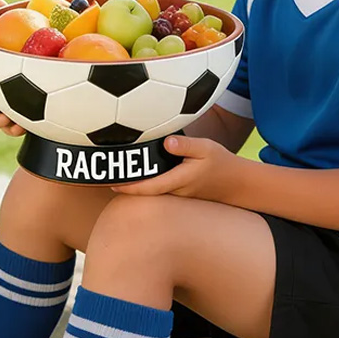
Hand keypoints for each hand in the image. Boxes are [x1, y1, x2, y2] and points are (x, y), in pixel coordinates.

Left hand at [111, 135, 241, 200]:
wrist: (237, 185)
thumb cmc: (220, 163)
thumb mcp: (207, 148)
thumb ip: (186, 145)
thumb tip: (166, 142)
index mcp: (179, 181)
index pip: (148, 187)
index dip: (129, 186)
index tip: (111, 181)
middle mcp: (175, 193)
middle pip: (144, 194)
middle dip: (124, 188)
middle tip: (101, 178)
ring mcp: (177, 196)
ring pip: (150, 194)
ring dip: (133, 187)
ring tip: (111, 176)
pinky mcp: (180, 193)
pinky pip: (158, 191)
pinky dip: (144, 186)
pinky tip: (134, 177)